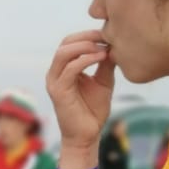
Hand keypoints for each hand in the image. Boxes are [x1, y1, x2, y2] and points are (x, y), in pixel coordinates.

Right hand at [47, 30, 115, 152]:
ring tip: (103, 47)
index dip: (88, 34)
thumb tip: (114, 45)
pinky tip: (101, 57)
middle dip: (86, 36)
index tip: (108, 33)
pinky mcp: (58, 92)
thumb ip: (105, 63)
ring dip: (84, 46)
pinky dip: (85, 59)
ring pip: (64, 52)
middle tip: (106, 36)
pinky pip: (69, 69)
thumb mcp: (103, 81)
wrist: (87, 135)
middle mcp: (56, 73)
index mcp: (64, 69)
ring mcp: (54, 82)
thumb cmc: (93, 110)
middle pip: (65, 43)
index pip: (71, 42)